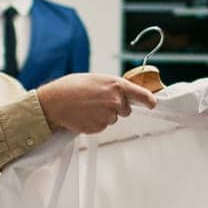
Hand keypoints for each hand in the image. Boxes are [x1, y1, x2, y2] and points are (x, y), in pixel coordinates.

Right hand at [36, 73, 157, 133]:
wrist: (54, 102)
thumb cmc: (72, 87)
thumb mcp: (96, 79)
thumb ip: (112, 86)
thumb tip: (123, 94)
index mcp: (116, 85)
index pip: (141, 95)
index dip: (148, 100)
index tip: (152, 104)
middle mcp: (116, 101)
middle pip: (125, 110)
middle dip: (116, 107)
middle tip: (97, 100)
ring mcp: (108, 116)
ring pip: (112, 119)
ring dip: (103, 115)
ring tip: (87, 107)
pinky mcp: (99, 128)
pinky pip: (102, 126)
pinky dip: (95, 122)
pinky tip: (84, 115)